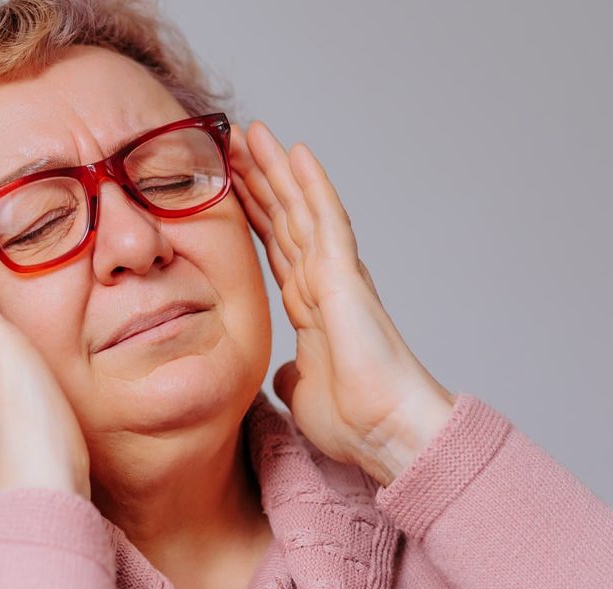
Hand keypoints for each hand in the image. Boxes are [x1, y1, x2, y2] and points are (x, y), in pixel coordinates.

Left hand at [229, 121, 456, 485]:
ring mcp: (336, 274)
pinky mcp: (346, 275)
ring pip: (300, 208)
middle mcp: (324, 282)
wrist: (386, 433)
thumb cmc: (356, 421)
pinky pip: (326, 219)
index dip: (252, 215)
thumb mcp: (303, 394)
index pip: (274, 247)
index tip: (226, 186)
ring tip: (252, 132)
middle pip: (283, 219)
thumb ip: (293, 374)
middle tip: (231, 143)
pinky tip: (295, 152)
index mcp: (312, 306)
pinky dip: (311, 185)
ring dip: (276, 169)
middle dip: (257, 181)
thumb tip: (285, 373)